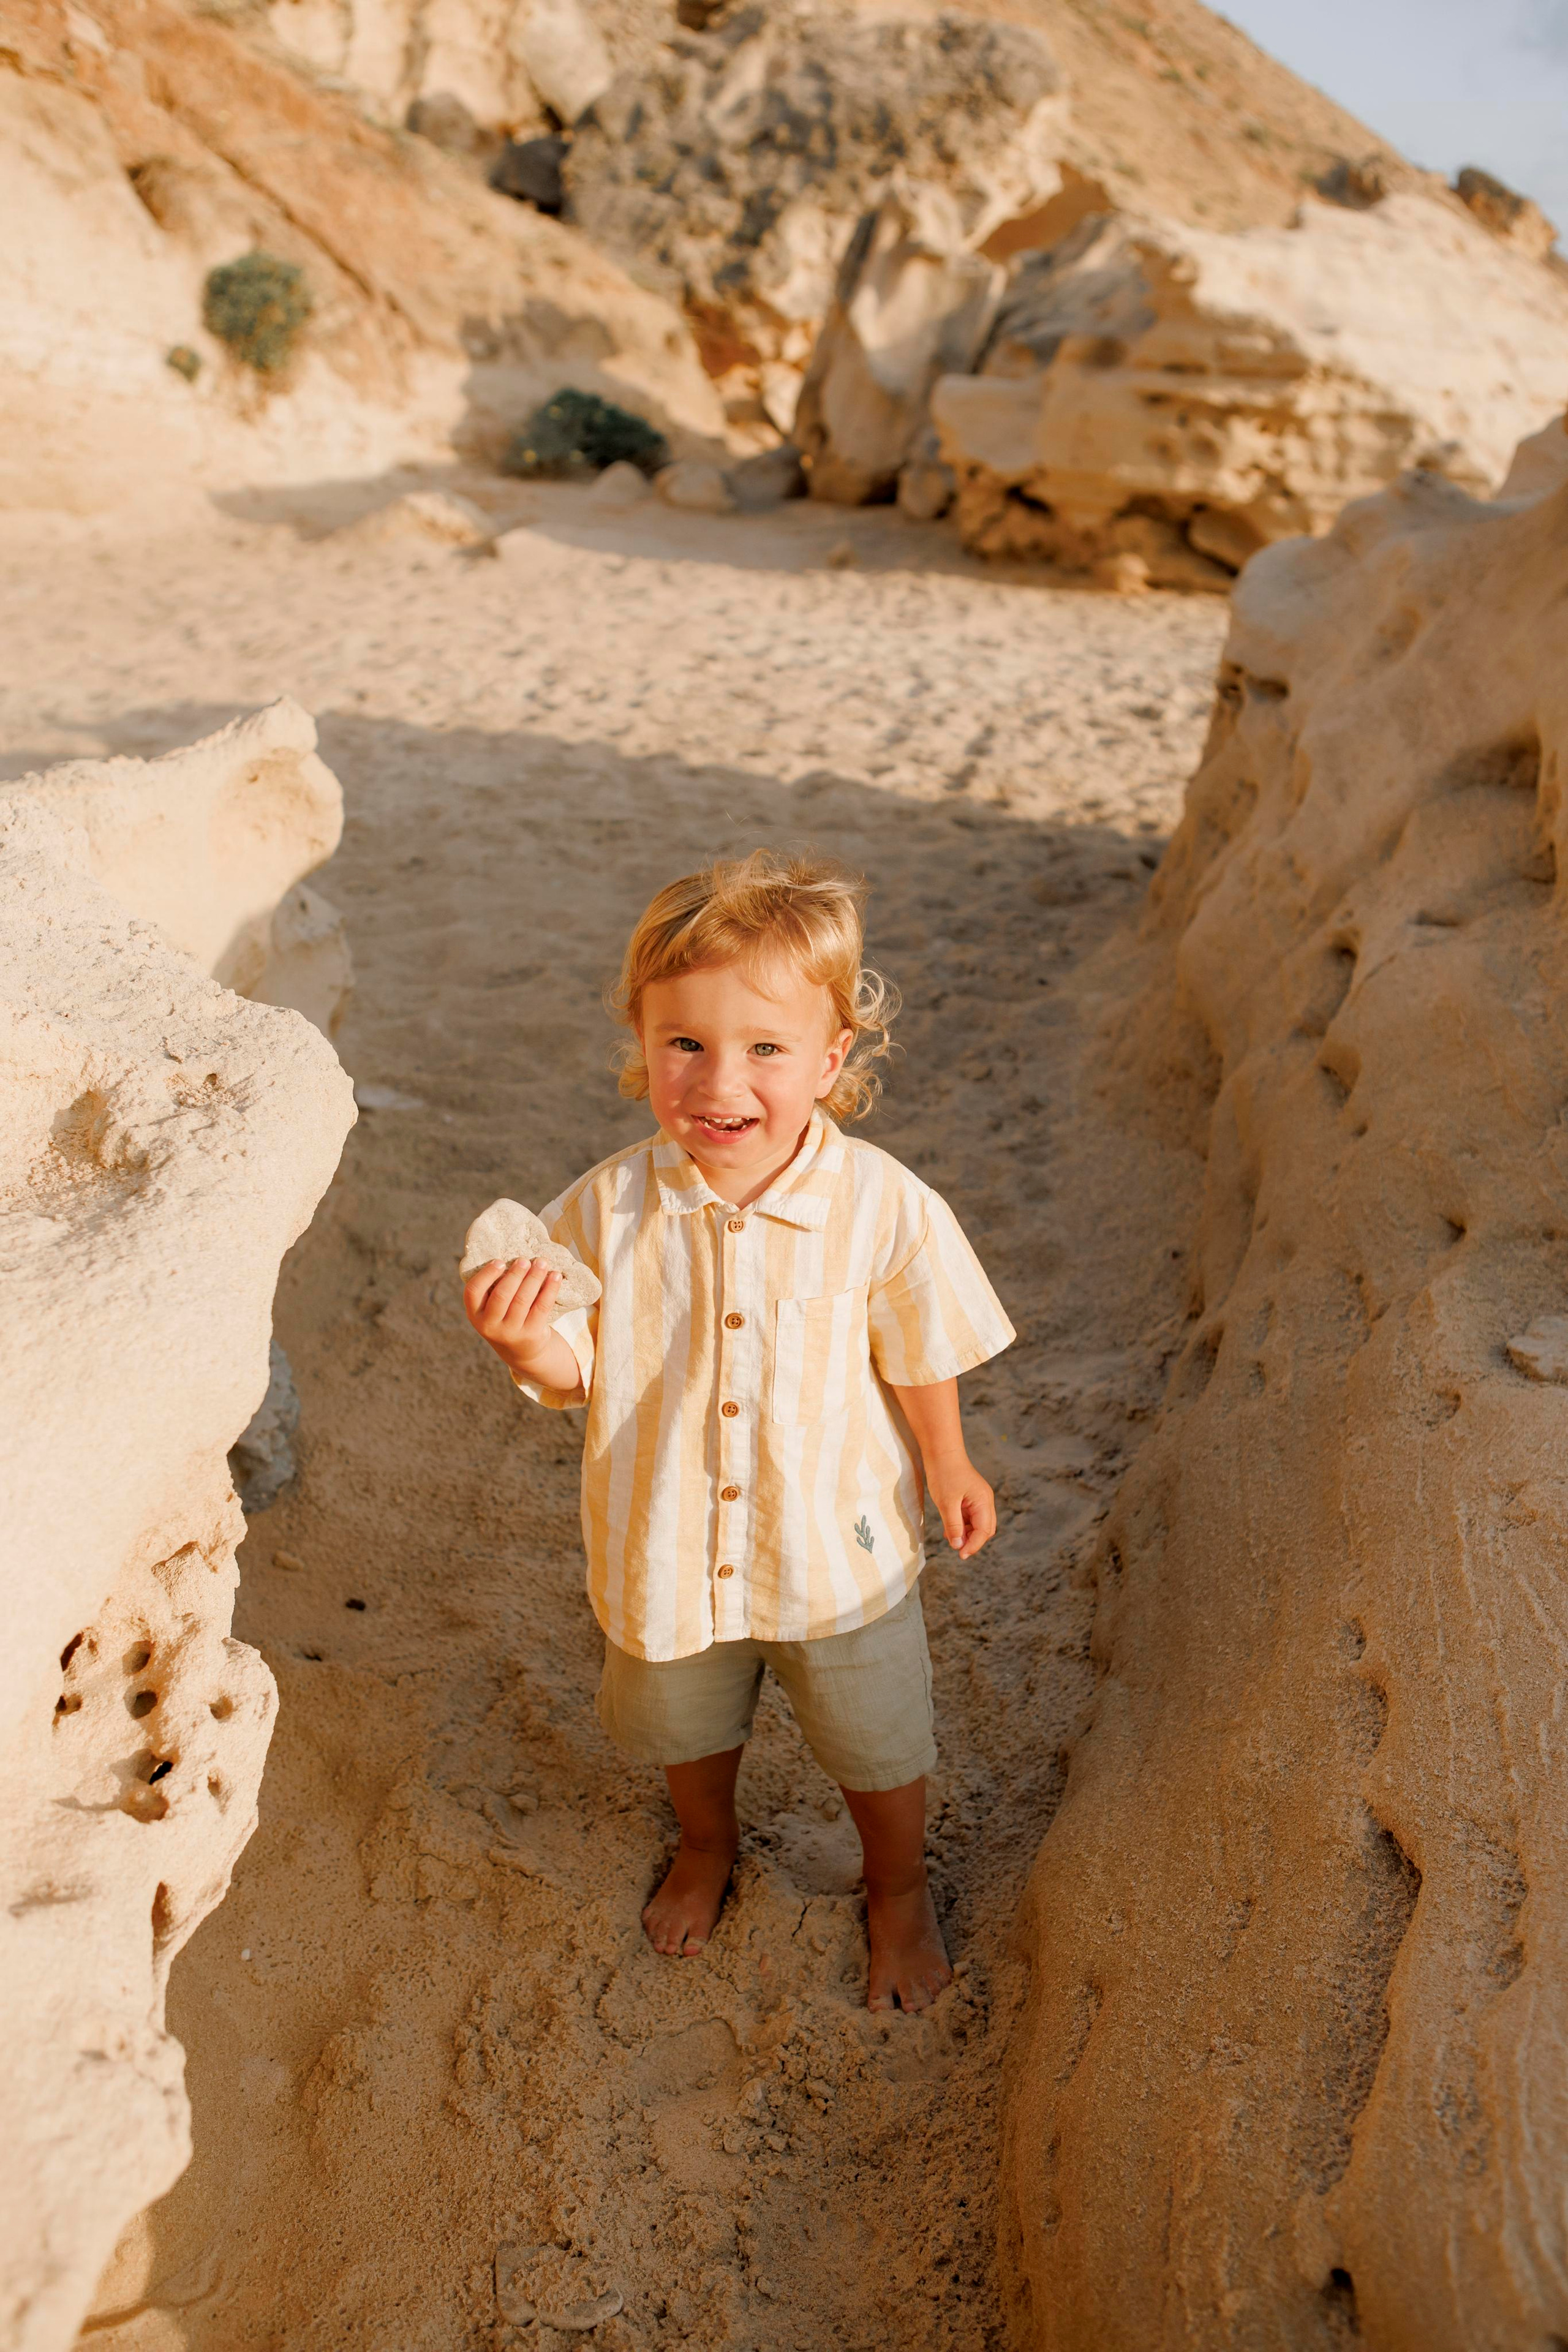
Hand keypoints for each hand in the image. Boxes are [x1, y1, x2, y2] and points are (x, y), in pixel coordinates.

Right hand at [463, 1256, 567, 1380]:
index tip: (500, 1261)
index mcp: (475, 1314)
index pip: (473, 1292)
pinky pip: (542, 1307)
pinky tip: (555, 1276)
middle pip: (502, 1295)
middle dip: (515, 1274)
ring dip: (534, 1277)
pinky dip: (550, 1289)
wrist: (521, 1351)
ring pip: (523, 1300)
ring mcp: (510, 1332)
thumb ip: (494, 1288)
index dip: (486, 1274)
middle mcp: (489, 1325)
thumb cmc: (504, 1318)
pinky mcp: (531, 1334)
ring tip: (542, 1262)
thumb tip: (512, 1253)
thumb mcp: (491, 1308)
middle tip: (525, 1259)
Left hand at [925, 1454, 996, 1559]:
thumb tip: (958, 1545)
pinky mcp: (970, 1498)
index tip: (961, 1555)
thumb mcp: (947, 1503)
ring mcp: (978, 1499)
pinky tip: (949, 1530)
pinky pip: (970, 1517)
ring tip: (950, 1539)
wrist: (941, 1452)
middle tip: (957, 1550)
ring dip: (966, 1534)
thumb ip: (953, 1525)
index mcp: (983, 1501)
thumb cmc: (944, 1474)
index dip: (974, 1545)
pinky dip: (962, 1526)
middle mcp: (985, 1501)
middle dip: (973, 1541)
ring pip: (977, 1524)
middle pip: (985, 1529)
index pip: (985, 1531)